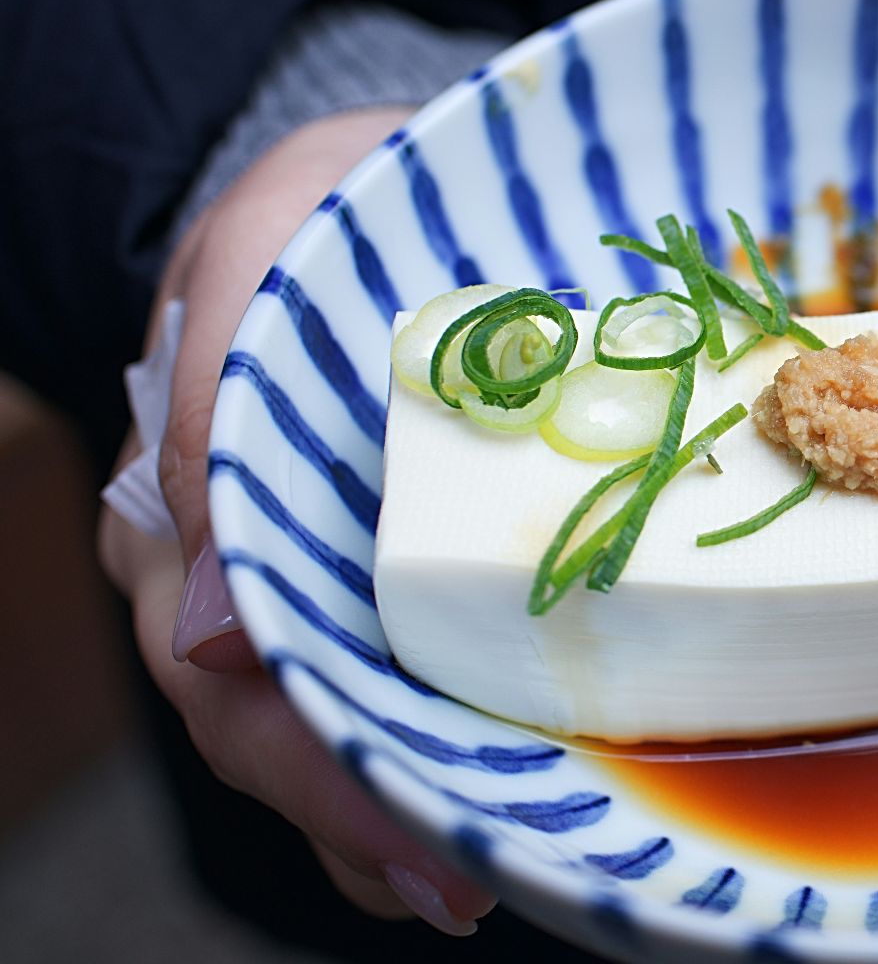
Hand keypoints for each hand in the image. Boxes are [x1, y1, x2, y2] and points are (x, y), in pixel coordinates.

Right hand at [97, 107, 497, 935]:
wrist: (382, 182)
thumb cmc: (323, 203)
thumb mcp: (263, 248)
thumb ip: (217, 407)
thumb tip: (214, 635)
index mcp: (191, 495)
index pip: (227, 668)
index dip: (310, 764)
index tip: (405, 832)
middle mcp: (234, 556)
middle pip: (279, 723)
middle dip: (366, 815)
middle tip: (462, 888)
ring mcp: (307, 562)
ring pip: (334, 714)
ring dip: (402, 803)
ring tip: (482, 877)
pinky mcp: (386, 554)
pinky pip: (397, 666)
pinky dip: (437, 738)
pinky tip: (493, 797)